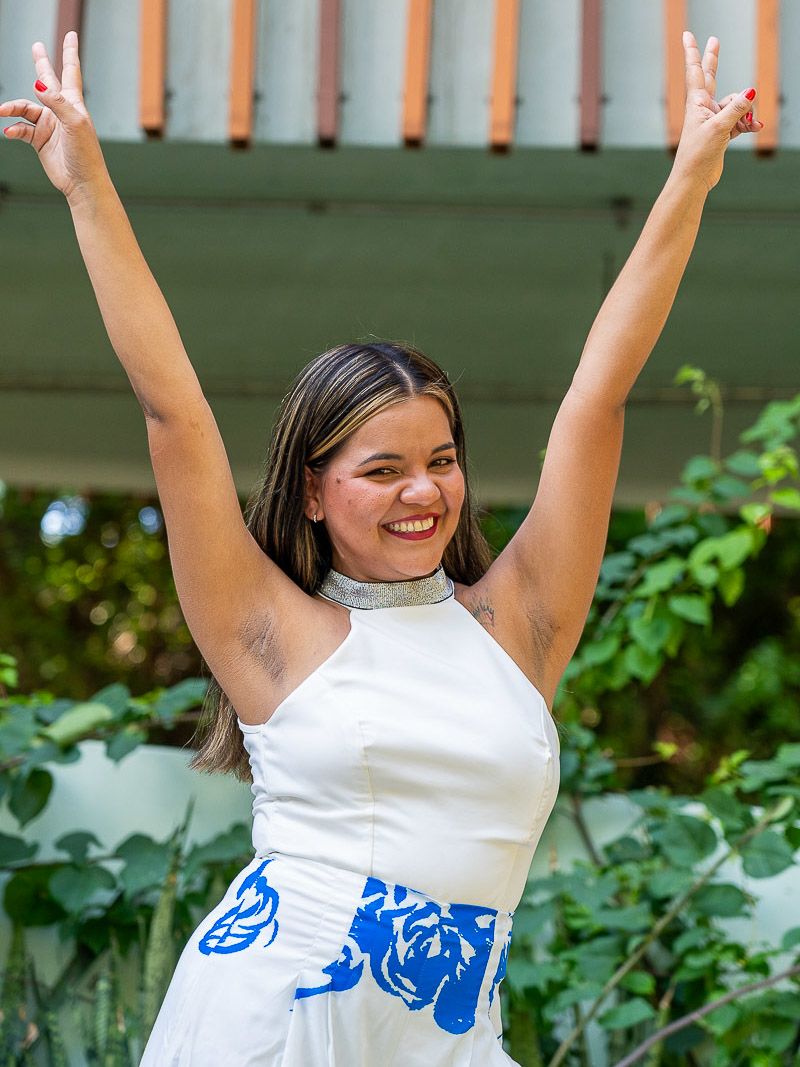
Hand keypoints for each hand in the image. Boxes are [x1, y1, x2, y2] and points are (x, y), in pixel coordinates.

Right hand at [0, 31, 106, 202]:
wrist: (82, 183)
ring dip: (12, 109)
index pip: (71, 71)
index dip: (70, 52)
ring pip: (25, 108)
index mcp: (73, 103)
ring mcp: (49, 125)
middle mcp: (60, 111)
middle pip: (47, 81)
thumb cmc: (86, 155)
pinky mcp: (39, 140)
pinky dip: (14, 129)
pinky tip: (9, 131)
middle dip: (41, 63)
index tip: (71, 35)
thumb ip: (57, 102)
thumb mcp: (75, 124)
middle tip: (36, 47)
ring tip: (2, 111)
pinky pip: (21, 129)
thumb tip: (38, 85)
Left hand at [673, 31, 763, 191]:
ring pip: (735, 104)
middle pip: (712, 77)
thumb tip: (751, 92)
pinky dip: (747, 123)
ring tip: (751, 125)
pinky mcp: (720, 133)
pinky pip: (738, 120)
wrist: (693, 180)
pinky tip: (755, 128)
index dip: (693, 53)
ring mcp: (712, 120)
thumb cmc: (698, 155)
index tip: (687, 35)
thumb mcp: (719, 128)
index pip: (696, 71)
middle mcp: (703, 109)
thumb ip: (736, 109)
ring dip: (746, 112)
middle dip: (714, 59)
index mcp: (696, 104)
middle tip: (715, 40)